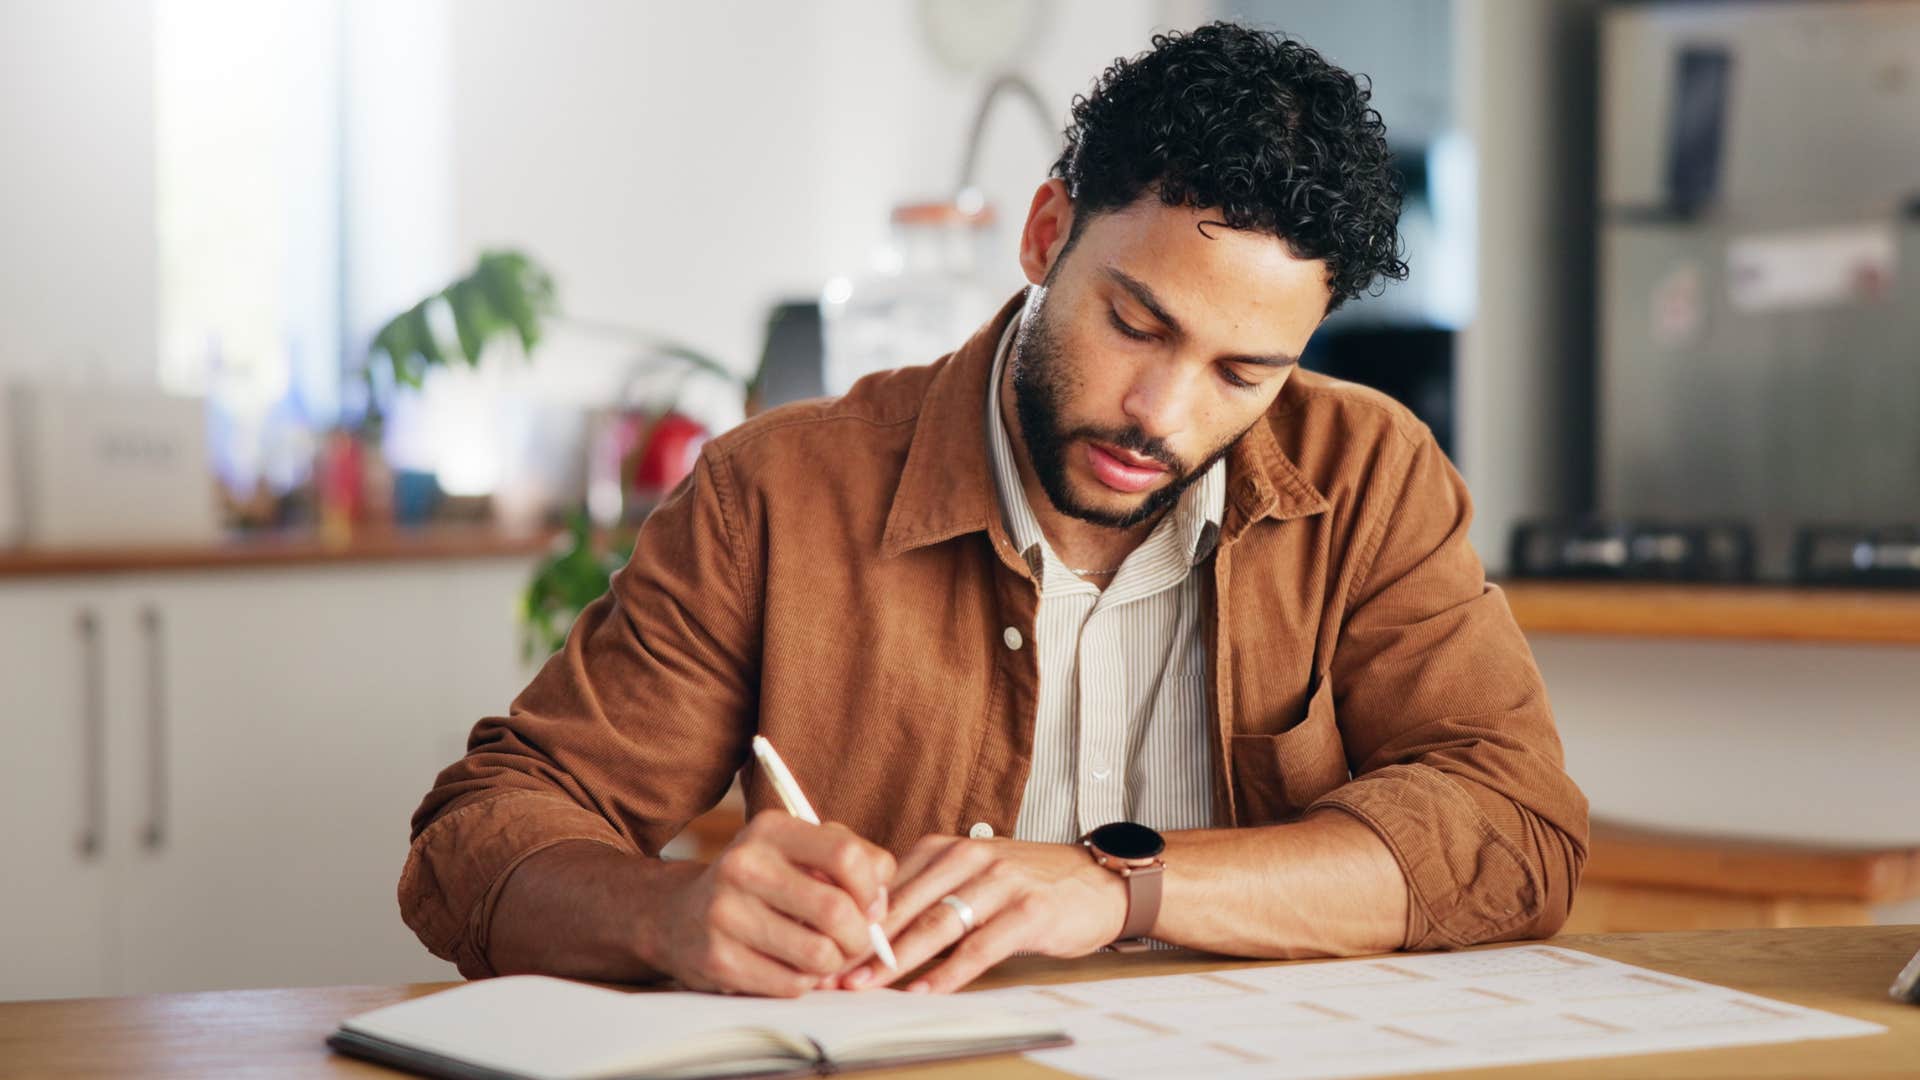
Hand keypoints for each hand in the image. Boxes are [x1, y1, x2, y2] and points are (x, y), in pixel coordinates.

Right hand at [650, 810, 894, 996]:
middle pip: (837, 911)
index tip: (871, 904)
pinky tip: (793, 967)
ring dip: (834, 963)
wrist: (677, 915)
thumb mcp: (795, 850)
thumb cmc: (759, 883)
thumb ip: (850, 859)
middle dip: (861, 936)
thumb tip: (882, 901)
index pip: (845, 856)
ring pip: (819, 955)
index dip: (873, 888)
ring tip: (825, 955)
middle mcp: (743, 866)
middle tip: (856, 941)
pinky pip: (793, 984)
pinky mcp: (719, 960)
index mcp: (770, 830)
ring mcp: (726, 915)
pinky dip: (805, 981)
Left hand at [839, 835, 1127, 992]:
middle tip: (832, 974)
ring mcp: (1000, 883)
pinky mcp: (1028, 912)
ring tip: (866, 984)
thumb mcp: (972, 874)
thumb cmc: (1029, 883)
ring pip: (936, 924)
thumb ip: (927, 894)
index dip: (852, 920)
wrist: (1098, 882)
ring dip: (896, 959)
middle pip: (904, 906)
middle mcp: (969, 858)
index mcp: (947, 848)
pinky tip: (924, 990)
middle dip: (864, 944)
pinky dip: (948, 973)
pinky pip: (979, 947)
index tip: (825, 951)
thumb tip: (869, 931)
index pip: (887, 886)